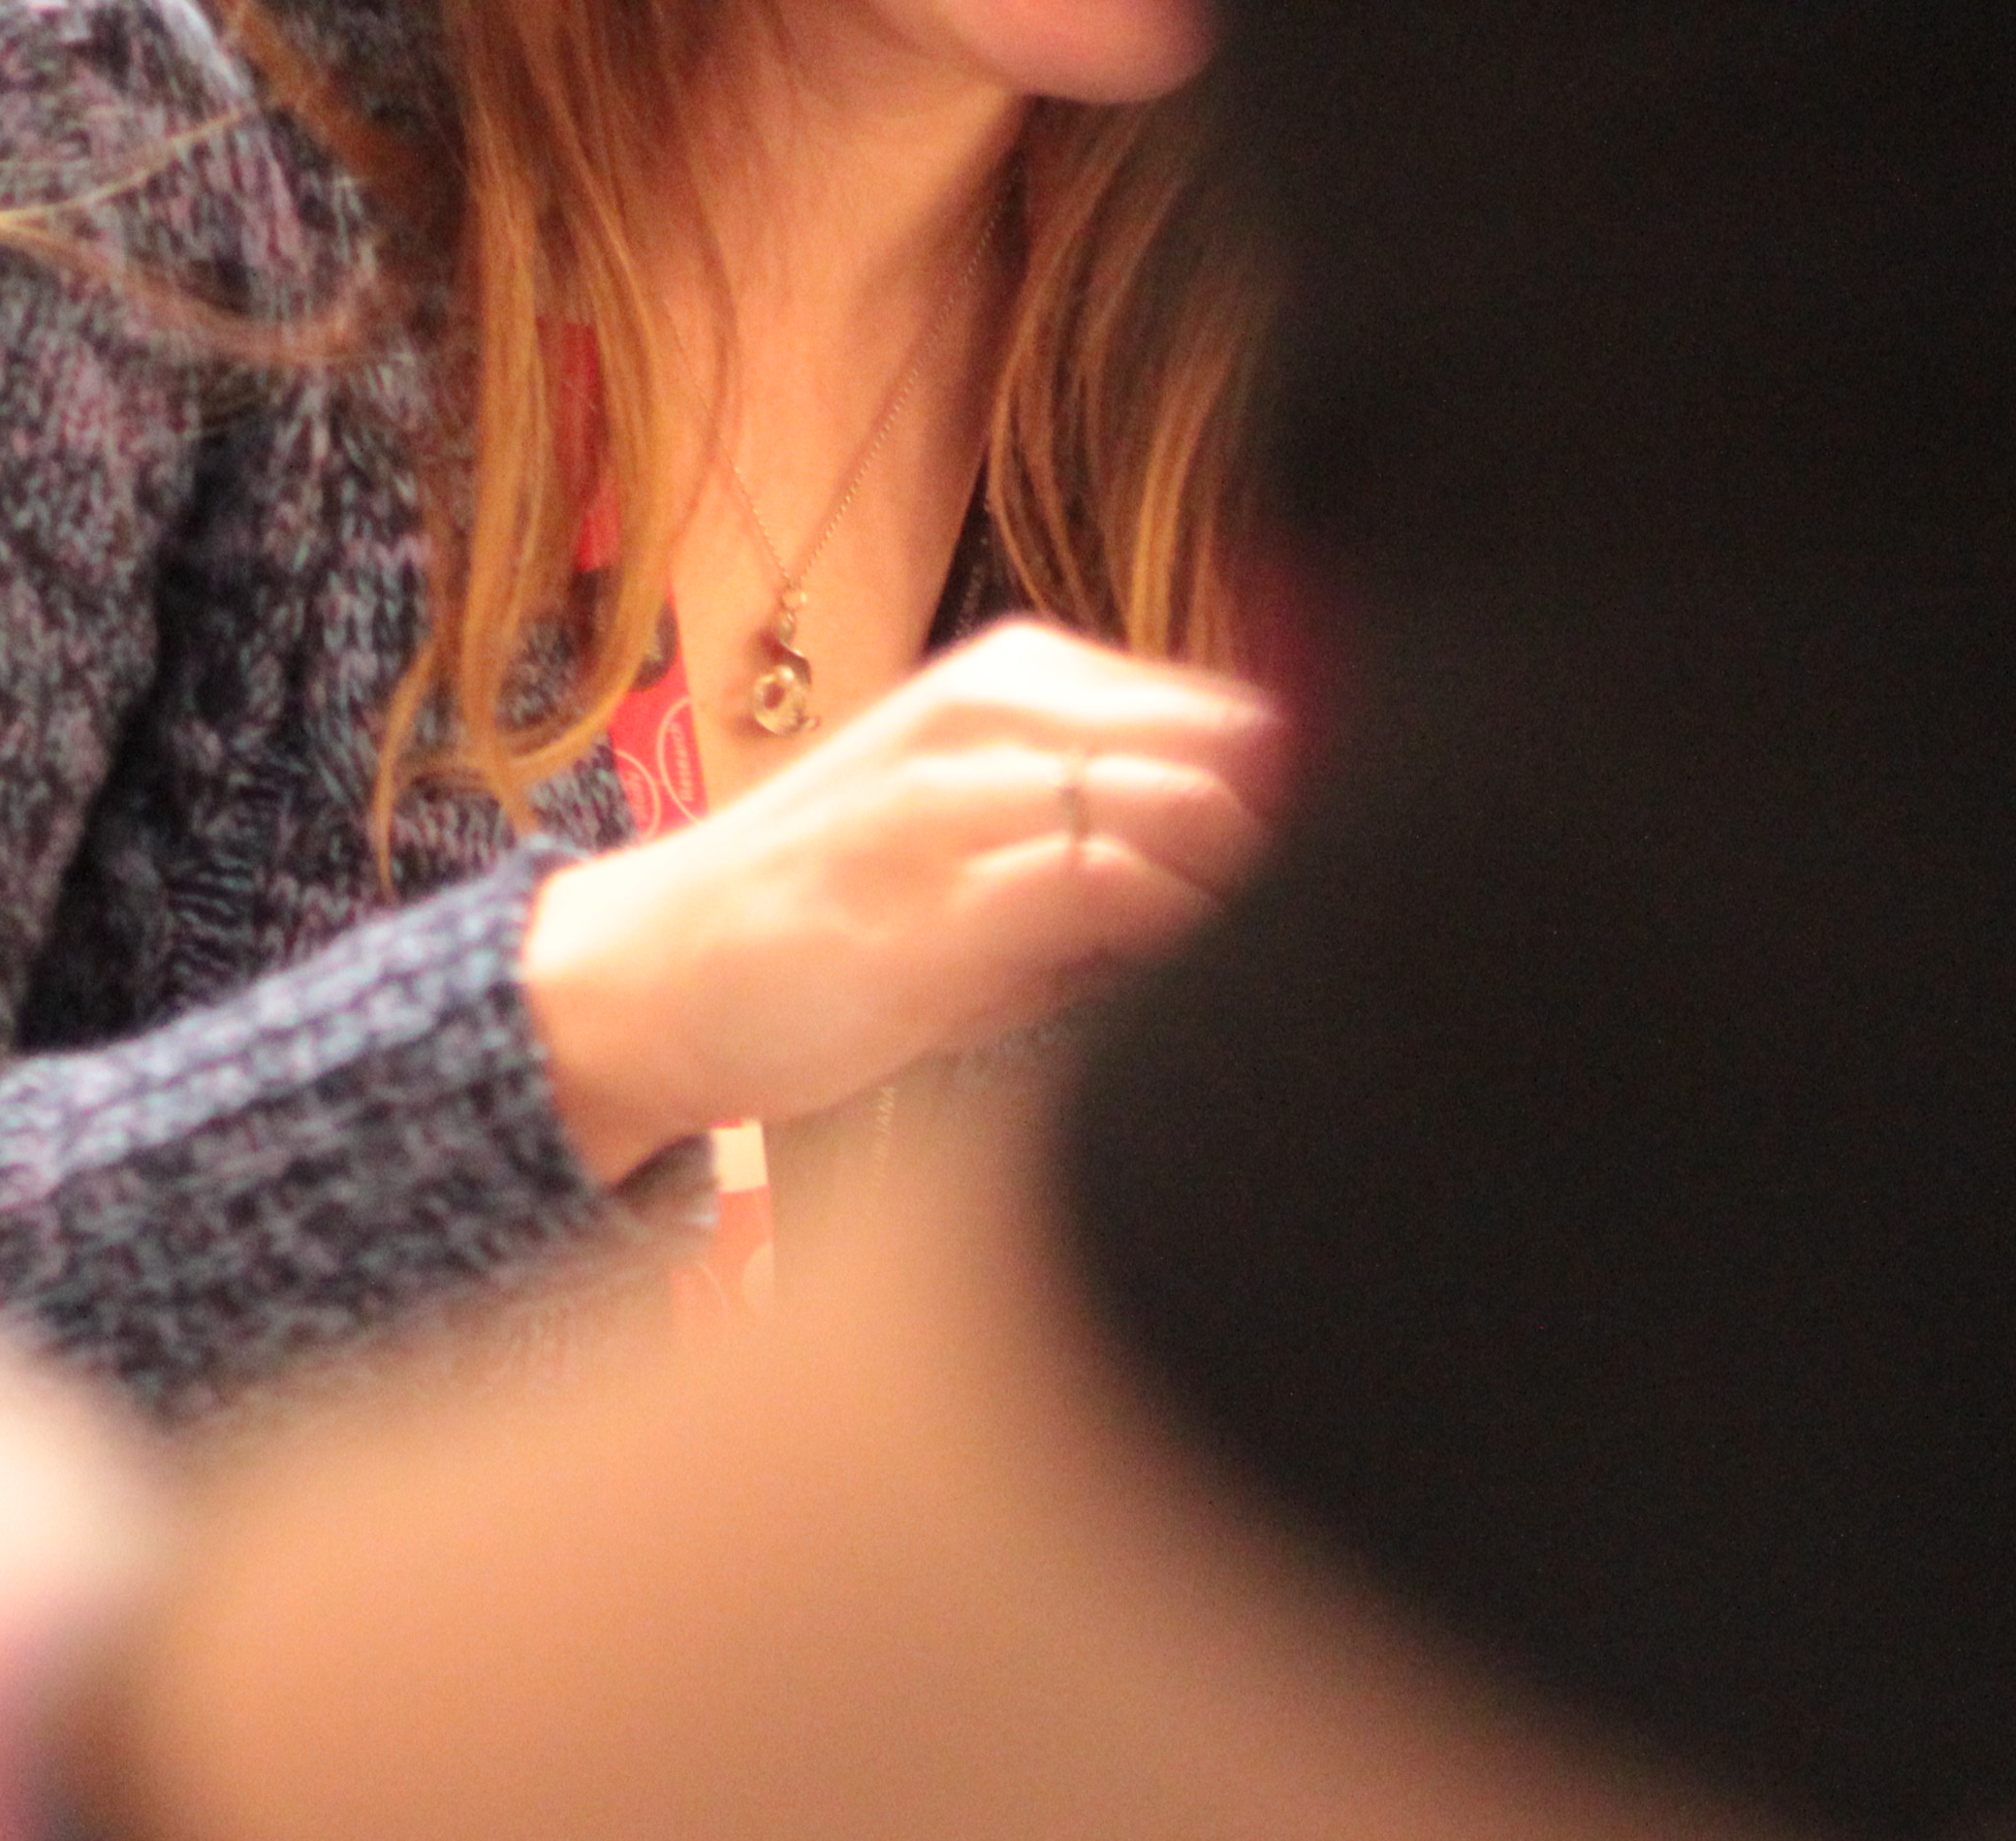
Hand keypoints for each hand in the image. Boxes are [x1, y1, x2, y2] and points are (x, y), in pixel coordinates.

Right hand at [521, 620, 1284, 1176]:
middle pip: (1234, 740)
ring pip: (1183, 799)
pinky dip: (1177, 927)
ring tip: (1282, 962)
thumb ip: (1124, 860)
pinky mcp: (927, 901)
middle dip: (1312, 833)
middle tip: (1348, 925)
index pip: (1233, 708)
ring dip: (1256, 886)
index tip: (1369, 870)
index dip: (1322, 792)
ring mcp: (955, 799)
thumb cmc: (836, 930)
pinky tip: (1196, 982)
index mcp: (1022, 684)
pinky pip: (1104, 883)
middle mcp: (994, 713)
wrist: (646, 978)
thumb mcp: (992, 865)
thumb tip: (1284, 886)